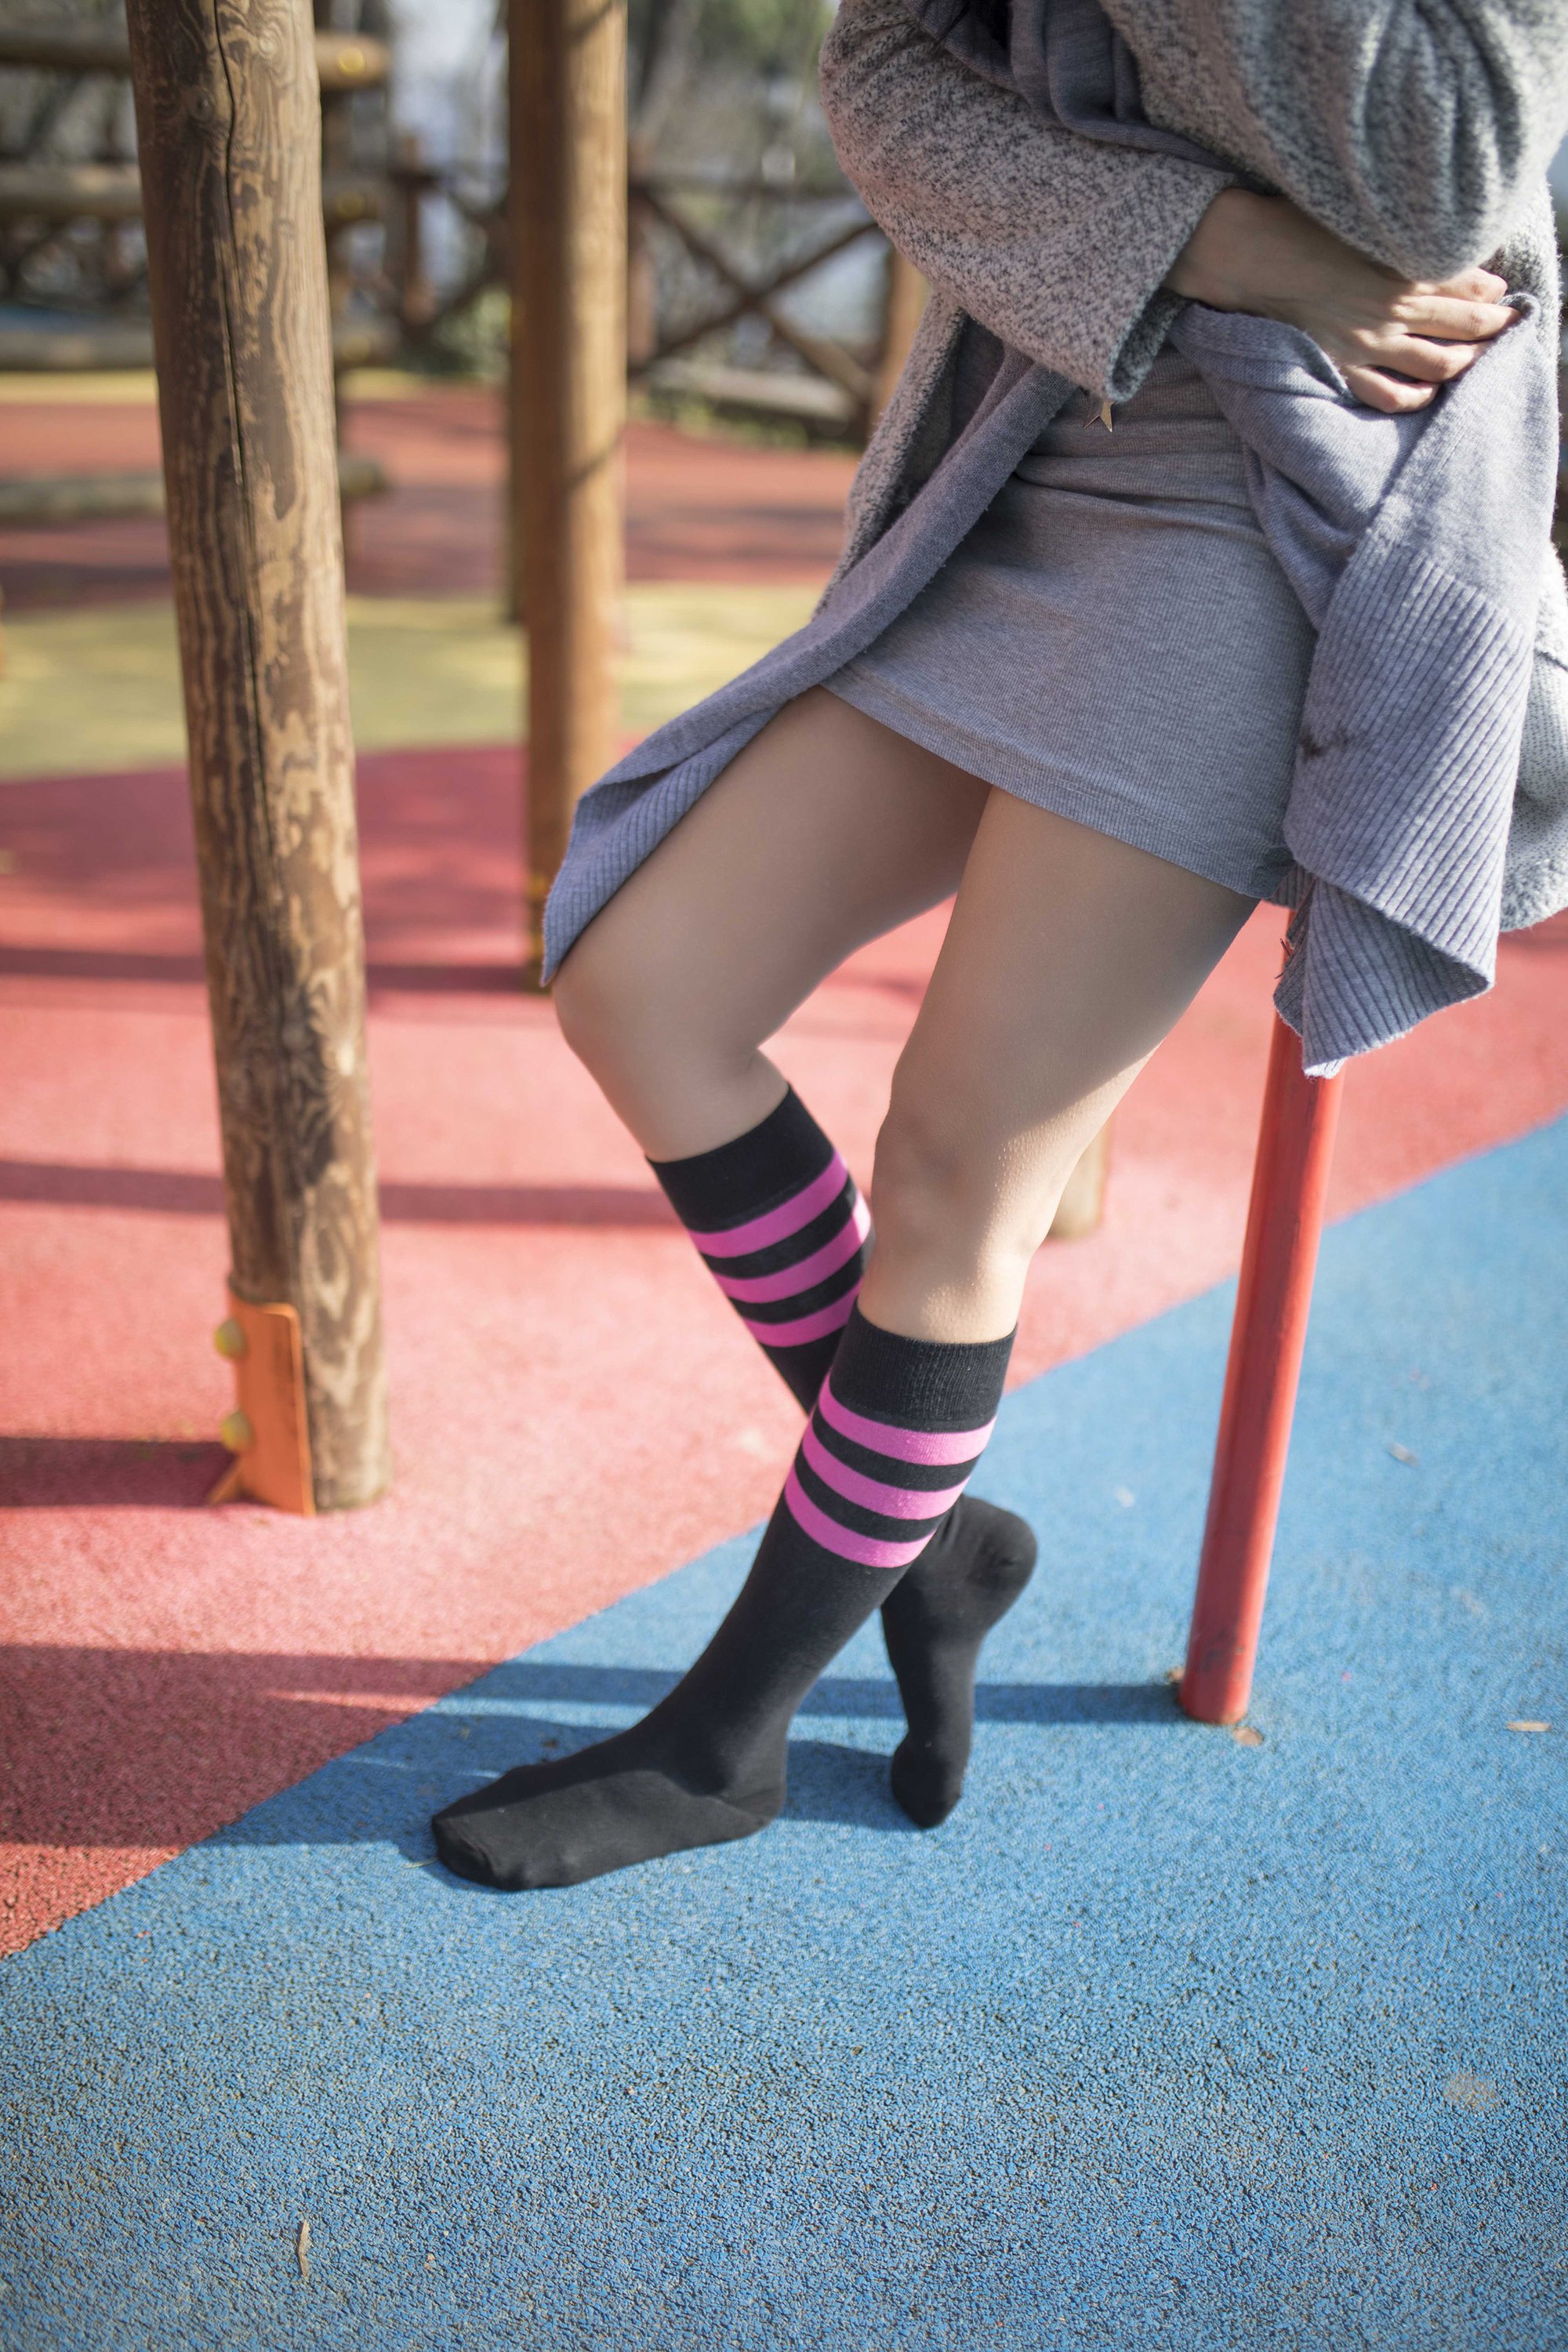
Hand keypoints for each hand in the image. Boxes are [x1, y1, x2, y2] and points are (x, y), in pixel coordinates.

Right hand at [1165, 189, 1517, 414]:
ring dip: (1465, 362)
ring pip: (1437, 363)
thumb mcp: (1359, 223)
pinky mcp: (1341, 365)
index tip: (1502, 296)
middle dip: (1492, 328)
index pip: (1464, 286)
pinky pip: (1389, 395)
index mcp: (1400, 266)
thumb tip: (1453, 262)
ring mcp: (1368, 343)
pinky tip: (1427, 391)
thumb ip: (1407, 242)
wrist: (1246, 255)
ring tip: (1475, 359)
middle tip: (1506, 327)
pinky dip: (1415, 397)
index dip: (1490, 294)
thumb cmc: (1297, 227)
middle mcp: (1392, 308)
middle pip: (1462, 325)